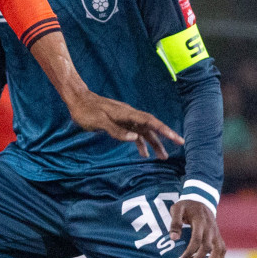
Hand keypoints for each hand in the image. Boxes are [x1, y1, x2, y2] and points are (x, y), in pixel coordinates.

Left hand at [64, 91, 181, 159]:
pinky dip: (140, 143)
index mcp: (126, 114)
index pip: (150, 122)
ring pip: (144, 132)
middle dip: (165, 136)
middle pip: (151, 127)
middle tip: (179, 145)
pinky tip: (143, 154)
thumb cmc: (85, 111)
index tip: (177, 138)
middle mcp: (129, 116)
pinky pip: (134, 134)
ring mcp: (125, 119)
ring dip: (153, 143)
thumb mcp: (99, 122)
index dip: (164, 130)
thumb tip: (134, 138)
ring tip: (162, 157)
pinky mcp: (119, 123)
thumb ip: (116, 130)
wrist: (77, 100)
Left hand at [169, 198, 224, 257]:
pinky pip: (222, 250)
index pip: (197, 240)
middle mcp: (211, 228)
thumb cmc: (186, 206)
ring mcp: (216, 233)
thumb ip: (174, 222)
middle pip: (207, 248)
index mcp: (200, 221)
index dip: (190, 251)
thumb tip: (173, 238)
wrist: (201, 201)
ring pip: (219, 251)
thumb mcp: (177, 209)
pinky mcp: (218, 237)